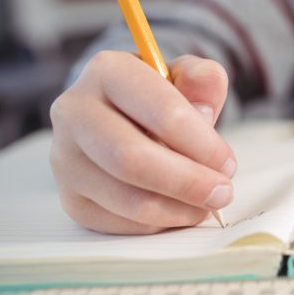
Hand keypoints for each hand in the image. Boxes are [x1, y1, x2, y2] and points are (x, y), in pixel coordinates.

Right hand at [50, 52, 236, 234]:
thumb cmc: (158, 99)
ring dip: (177, 208)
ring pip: (126, 198)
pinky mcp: (71, 197)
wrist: (121, 117)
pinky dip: (159, 223)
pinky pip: (120, 222)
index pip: (159, 110)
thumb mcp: (184, 77)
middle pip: (131, 158)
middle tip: (222, 192)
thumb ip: (202, 80)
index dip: (201, 143)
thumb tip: (206, 99)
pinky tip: (178, 209)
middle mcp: (75, 112)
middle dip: (188, 182)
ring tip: (206, 204)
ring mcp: (66, 158)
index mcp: (107, 71)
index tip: (227, 163)